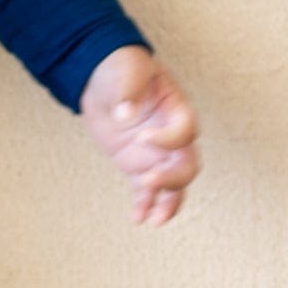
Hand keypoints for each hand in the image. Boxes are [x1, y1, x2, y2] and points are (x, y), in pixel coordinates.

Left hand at [78, 45, 200, 227]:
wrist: (100, 76)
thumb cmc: (121, 68)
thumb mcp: (126, 70)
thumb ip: (128, 90)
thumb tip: (124, 114)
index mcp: (176, 110)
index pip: (187, 131)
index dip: (169, 138)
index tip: (141, 136)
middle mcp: (171, 136)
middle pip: (186, 164)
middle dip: (172, 178)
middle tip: (148, 181)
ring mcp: (156, 154)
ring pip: (174, 185)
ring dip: (168, 203)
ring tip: (155, 220)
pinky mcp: (137, 166)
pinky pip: (147, 191)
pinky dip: (145, 205)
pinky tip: (137, 218)